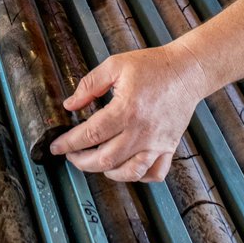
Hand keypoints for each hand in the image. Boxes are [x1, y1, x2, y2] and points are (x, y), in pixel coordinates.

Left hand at [49, 42, 207, 182]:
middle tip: (71, 155)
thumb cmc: (152, 65)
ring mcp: (157, 143)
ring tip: (94, 162)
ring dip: (106, 172)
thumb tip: (70, 105)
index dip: (69, 143)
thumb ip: (90, 85)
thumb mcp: (115, 65)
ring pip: (128, 172)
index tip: (57, 146)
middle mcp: (142, 131)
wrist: (187, 71)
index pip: (90, 134)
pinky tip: (124, 167)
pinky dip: (137, 176)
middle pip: (105, 159)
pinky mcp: (169, 147)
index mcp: (126, 109)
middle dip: (81, 161)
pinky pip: (153, 173)